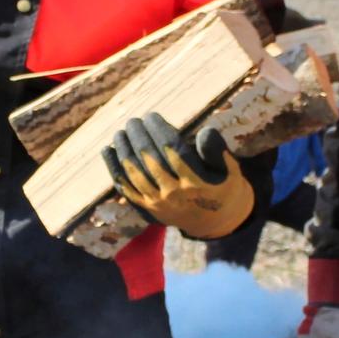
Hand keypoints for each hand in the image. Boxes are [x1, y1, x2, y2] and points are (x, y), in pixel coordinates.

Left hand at [101, 112, 253, 239]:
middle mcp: (174, 194)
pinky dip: (114, 169)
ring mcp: (158, 204)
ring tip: (120, 132)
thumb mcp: (230, 168)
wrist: (215, 222)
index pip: (172, 151)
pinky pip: (126, 189)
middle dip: (138, 138)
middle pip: (150, 161)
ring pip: (135, 175)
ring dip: (124, 151)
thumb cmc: (223, 186)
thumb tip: (206, 131)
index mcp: (196, 181)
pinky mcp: (147, 210)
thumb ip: (217, 150)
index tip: (151, 116)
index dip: (159, 131)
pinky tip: (108, 151)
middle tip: (133, 121)